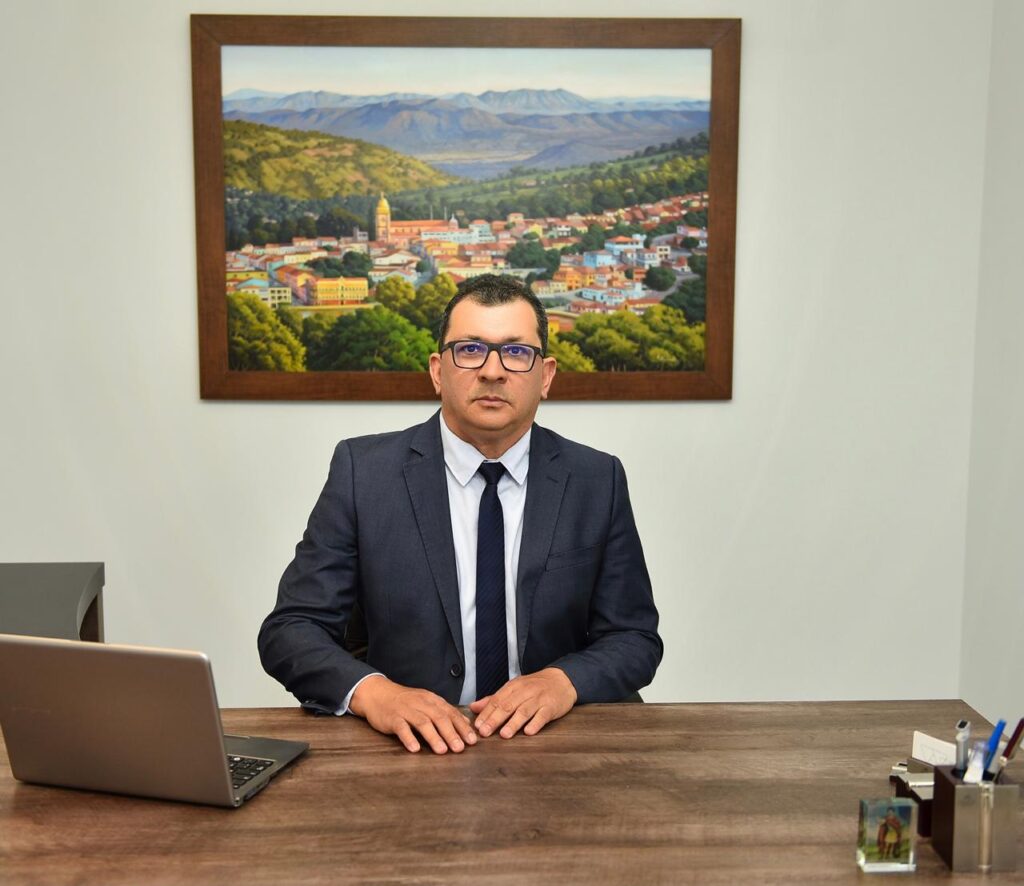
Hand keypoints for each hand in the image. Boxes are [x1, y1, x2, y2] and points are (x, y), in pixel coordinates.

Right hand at [349, 676, 477, 753]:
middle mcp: (421, 703)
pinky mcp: (392, 718)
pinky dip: (408, 738)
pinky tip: (414, 749)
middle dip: (451, 733)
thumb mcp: (427, 702)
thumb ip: (445, 712)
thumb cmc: (405, 701)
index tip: (472, 740)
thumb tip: (465, 723)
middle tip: (460, 748)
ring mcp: (406, 710)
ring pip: (422, 723)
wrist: (377, 693)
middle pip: (439, 717)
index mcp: (431, 700)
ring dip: (433, 737)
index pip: (450, 713)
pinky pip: (401, 728)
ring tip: (442, 751)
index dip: (462, 727)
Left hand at [469, 668, 576, 739]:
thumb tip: (474, 708)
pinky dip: (535, 723)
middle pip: (508, 705)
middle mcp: (525, 692)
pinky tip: (529, 732)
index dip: (486, 713)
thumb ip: (494, 699)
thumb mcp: (514, 689)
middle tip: (485, 732)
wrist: (561, 680)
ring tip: (504, 734)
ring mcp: (539, 699)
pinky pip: (542, 715)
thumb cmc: (535, 686)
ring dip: (513, 723)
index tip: (477, 725)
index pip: (497, 700)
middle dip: (495, 719)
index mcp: (514, 687)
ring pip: (524, 711)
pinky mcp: (551, 707)